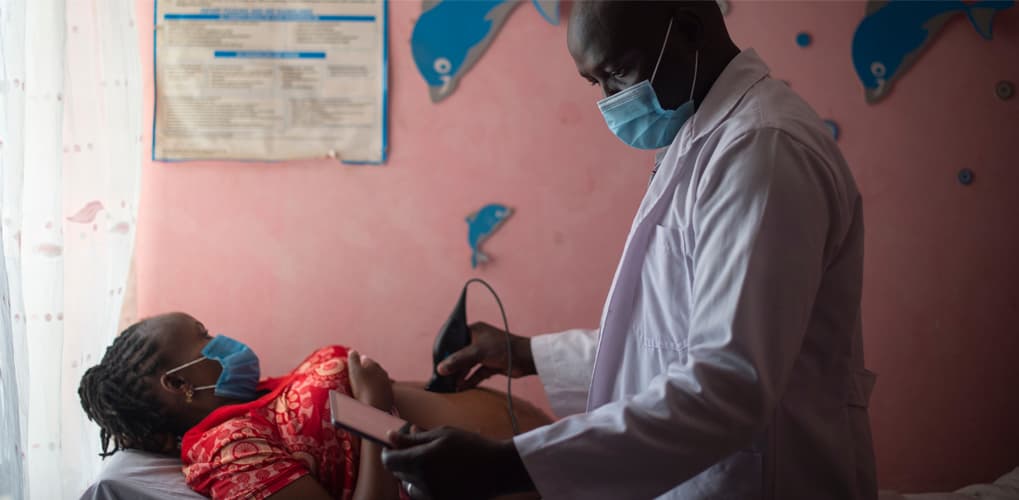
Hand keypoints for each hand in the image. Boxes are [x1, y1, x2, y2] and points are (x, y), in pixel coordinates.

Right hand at [348, 351, 393, 410]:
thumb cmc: (363, 387)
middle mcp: (383, 372)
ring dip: (373, 380)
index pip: (365, 360)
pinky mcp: (389, 396)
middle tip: (358, 376)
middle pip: (373, 369)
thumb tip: (353, 351)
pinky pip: (381, 390)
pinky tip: (372, 395)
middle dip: (367, 370)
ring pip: (379, 379)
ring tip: (364, 386)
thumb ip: (353, 359)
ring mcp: (387, 384)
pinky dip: (376, 391)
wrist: (376, 407)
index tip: (353, 366)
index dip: (358, 362)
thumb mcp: (355, 371)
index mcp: (374, 365)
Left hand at [381, 427, 533, 499]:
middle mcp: (422, 482)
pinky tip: (443, 476)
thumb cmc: (470, 446)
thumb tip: (390, 437)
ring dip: (413, 475)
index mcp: (420, 461)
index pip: (389, 461)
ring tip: (434, 464)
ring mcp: (430, 496)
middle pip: (398, 473)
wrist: (497, 469)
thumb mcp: (442, 434)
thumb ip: (414, 438)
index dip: (389, 452)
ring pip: (409, 486)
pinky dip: (426, 486)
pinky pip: (422, 495)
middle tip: (421, 449)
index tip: (396, 446)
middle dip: (404, 461)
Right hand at [436, 322, 535, 390]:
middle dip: (453, 366)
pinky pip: (476, 373)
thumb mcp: (477, 353)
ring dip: (461, 375)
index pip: (455, 340)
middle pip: (460, 354)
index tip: (437, 362)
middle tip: (442, 377)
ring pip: (468, 365)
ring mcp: (485, 353)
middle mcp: (478, 341)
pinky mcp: (491, 364)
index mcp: (474, 330)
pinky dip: (470, 380)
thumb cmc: (503, 348)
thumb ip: (458, 361)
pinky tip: (462, 387)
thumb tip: (440, 369)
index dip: (446, 351)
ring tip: (451, 385)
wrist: (525, 359)